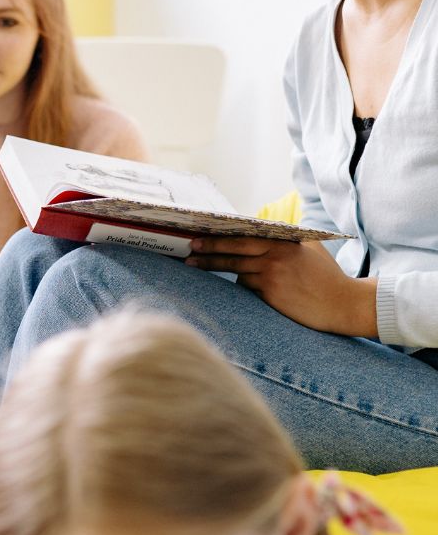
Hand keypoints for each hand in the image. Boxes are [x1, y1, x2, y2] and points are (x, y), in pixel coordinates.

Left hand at [185, 237, 377, 336]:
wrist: (345, 304)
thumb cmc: (328, 277)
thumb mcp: (310, 249)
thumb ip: (288, 240)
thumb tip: (264, 230)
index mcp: (283, 242)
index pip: (244, 236)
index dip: (221, 236)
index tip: (201, 234)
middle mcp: (275, 256)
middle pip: (233, 251)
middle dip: (208, 250)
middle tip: (190, 250)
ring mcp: (272, 276)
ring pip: (237, 271)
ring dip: (218, 267)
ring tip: (195, 265)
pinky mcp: (271, 295)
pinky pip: (248, 288)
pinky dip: (245, 286)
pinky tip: (247, 286)